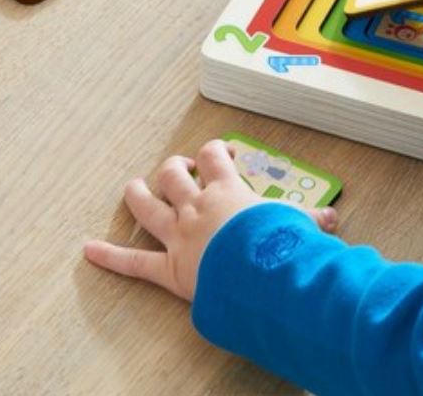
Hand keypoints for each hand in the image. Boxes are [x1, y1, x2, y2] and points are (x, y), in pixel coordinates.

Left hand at [83, 139, 337, 301]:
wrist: (257, 272)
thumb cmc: (278, 243)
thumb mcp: (299, 225)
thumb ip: (313, 220)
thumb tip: (334, 218)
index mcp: (227, 190)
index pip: (212, 156)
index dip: (212, 151)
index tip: (216, 153)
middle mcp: (197, 206)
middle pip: (173, 174)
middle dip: (172, 169)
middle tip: (176, 170)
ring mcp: (178, 235)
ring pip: (147, 206)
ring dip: (137, 196)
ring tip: (132, 188)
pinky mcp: (167, 268)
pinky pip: (134, 261)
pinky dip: (110, 257)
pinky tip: (88, 250)